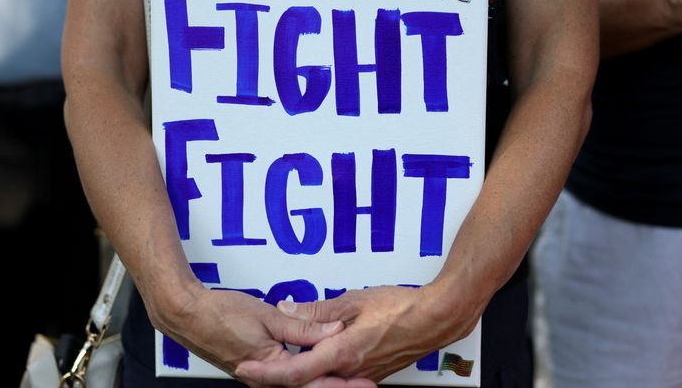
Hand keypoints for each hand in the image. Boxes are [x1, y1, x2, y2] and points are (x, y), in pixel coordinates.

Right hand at [147, 283, 375, 387]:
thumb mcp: (268, 316)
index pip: (316, 382)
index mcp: (272, 370)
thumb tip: (332, 329)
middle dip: (338, 386)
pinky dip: (306, 373)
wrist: (188, 316)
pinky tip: (317, 364)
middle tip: (365, 384)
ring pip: (299, 383)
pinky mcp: (256, 370)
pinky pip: (287, 377)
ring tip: (348, 375)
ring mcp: (260, 378)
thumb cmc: (221, 315)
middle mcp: (266, 381)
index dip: (344, 384)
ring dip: (323, 380)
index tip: (366, 384)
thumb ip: (302, 326)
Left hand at [236, 282, 484, 384]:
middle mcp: (350, 370)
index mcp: (343, 353)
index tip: (246, 367)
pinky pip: (336, 377)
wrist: (436, 318)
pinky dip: (317, 372)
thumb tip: (288, 309)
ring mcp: (361, 374)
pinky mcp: (370, 372)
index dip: (266, 373)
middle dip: (275, 376)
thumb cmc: (401, 308)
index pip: (295, 373)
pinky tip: (310, 359)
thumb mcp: (354, 300)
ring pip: (321, 381)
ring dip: (296, 374)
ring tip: (275, 360)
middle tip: (252, 367)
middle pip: (304, 382)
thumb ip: (317, 310)